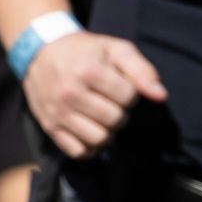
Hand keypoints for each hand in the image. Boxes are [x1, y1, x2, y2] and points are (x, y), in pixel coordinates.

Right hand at [23, 31, 166, 158]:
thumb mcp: (114, 49)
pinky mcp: (49, 127)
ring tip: (103, 118)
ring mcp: (58, 113)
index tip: (120, 86)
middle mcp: (70, 93)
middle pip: (116, 120)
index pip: (128, 97)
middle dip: (121, 112)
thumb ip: (140, 69)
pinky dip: (91, 147)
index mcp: (88, 71)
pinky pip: (79, 152)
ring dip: (108, 132)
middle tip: (112, 102)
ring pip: (99, 139)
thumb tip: (160, 96)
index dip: (130, 93)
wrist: (40, 53)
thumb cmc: (84, 51)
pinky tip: (92, 131)